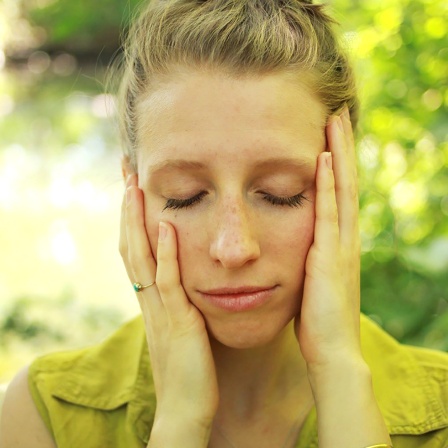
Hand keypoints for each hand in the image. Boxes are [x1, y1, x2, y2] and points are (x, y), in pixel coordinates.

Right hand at [119, 174, 218, 439]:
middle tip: (126, 172)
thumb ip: (178, 302)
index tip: (132, 187)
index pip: (136, 250)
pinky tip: (168, 225)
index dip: (131, 219)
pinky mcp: (178, 321)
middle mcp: (149, 299)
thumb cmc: (190, 368)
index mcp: (152, 299)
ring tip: (135, 186)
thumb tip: (184, 279)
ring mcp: (160, 309)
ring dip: (138, 221)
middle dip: (128, 208)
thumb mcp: (180, 326)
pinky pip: (168, 282)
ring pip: (142, 257)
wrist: (187, 408)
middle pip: (131, 245)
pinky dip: (166, 253)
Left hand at [296, 107, 361, 370]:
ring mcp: (341, 245)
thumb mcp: (312, 278)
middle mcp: (344, 236)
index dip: (336, 160)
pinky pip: (329, 214)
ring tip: (335, 119)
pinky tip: (323, 158)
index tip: (327, 131)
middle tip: (337, 111)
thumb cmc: (317, 318)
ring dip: (339, 153)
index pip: (338, 191)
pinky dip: (329, 185)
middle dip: (342, 145)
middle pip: (345, 180)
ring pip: (343, 189)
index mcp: (336, 240)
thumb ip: (309, 255)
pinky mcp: (329, 257)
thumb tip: (296, 241)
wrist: (331, 351)